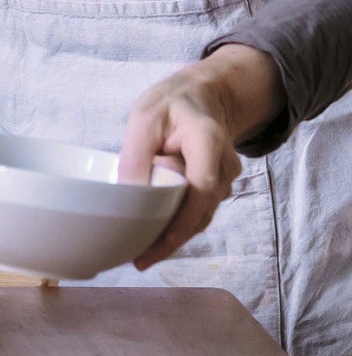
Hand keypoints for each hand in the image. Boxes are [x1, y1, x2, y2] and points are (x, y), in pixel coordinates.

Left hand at [118, 44, 282, 269]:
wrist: (204, 96)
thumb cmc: (171, 104)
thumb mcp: (144, 117)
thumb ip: (137, 154)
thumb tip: (129, 195)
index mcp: (208, 140)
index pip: (201, 188)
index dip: (181, 222)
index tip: (158, 245)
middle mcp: (225, 165)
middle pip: (201, 210)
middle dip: (171, 237)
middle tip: (138, 259)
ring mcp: (226, 179)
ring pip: (200, 215)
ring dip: (173, 233)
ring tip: (141, 253)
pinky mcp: (218, 187)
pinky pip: (198, 210)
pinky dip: (178, 223)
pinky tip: (154, 236)